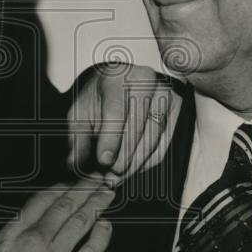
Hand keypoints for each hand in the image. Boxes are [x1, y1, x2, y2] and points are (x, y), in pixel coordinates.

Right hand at [0, 179, 113, 251]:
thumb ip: (4, 246)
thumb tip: (8, 242)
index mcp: (14, 232)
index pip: (41, 200)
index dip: (59, 188)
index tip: (69, 183)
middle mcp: (36, 239)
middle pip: (65, 206)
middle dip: (83, 190)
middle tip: (96, 180)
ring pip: (80, 223)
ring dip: (96, 205)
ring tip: (107, 194)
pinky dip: (100, 237)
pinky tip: (106, 226)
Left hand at [67, 62, 181, 182]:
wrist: (118, 87)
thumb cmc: (97, 100)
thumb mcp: (79, 114)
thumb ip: (77, 138)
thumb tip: (75, 164)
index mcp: (117, 76)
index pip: (116, 111)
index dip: (110, 139)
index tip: (103, 160)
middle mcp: (145, 80)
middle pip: (137, 127)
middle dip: (122, 156)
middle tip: (109, 175)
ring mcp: (164, 94)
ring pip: (152, 138)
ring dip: (134, 163)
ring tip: (117, 176)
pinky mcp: (176, 110)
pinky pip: (164, 144)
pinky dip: (147, 161)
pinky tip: (132, 167)